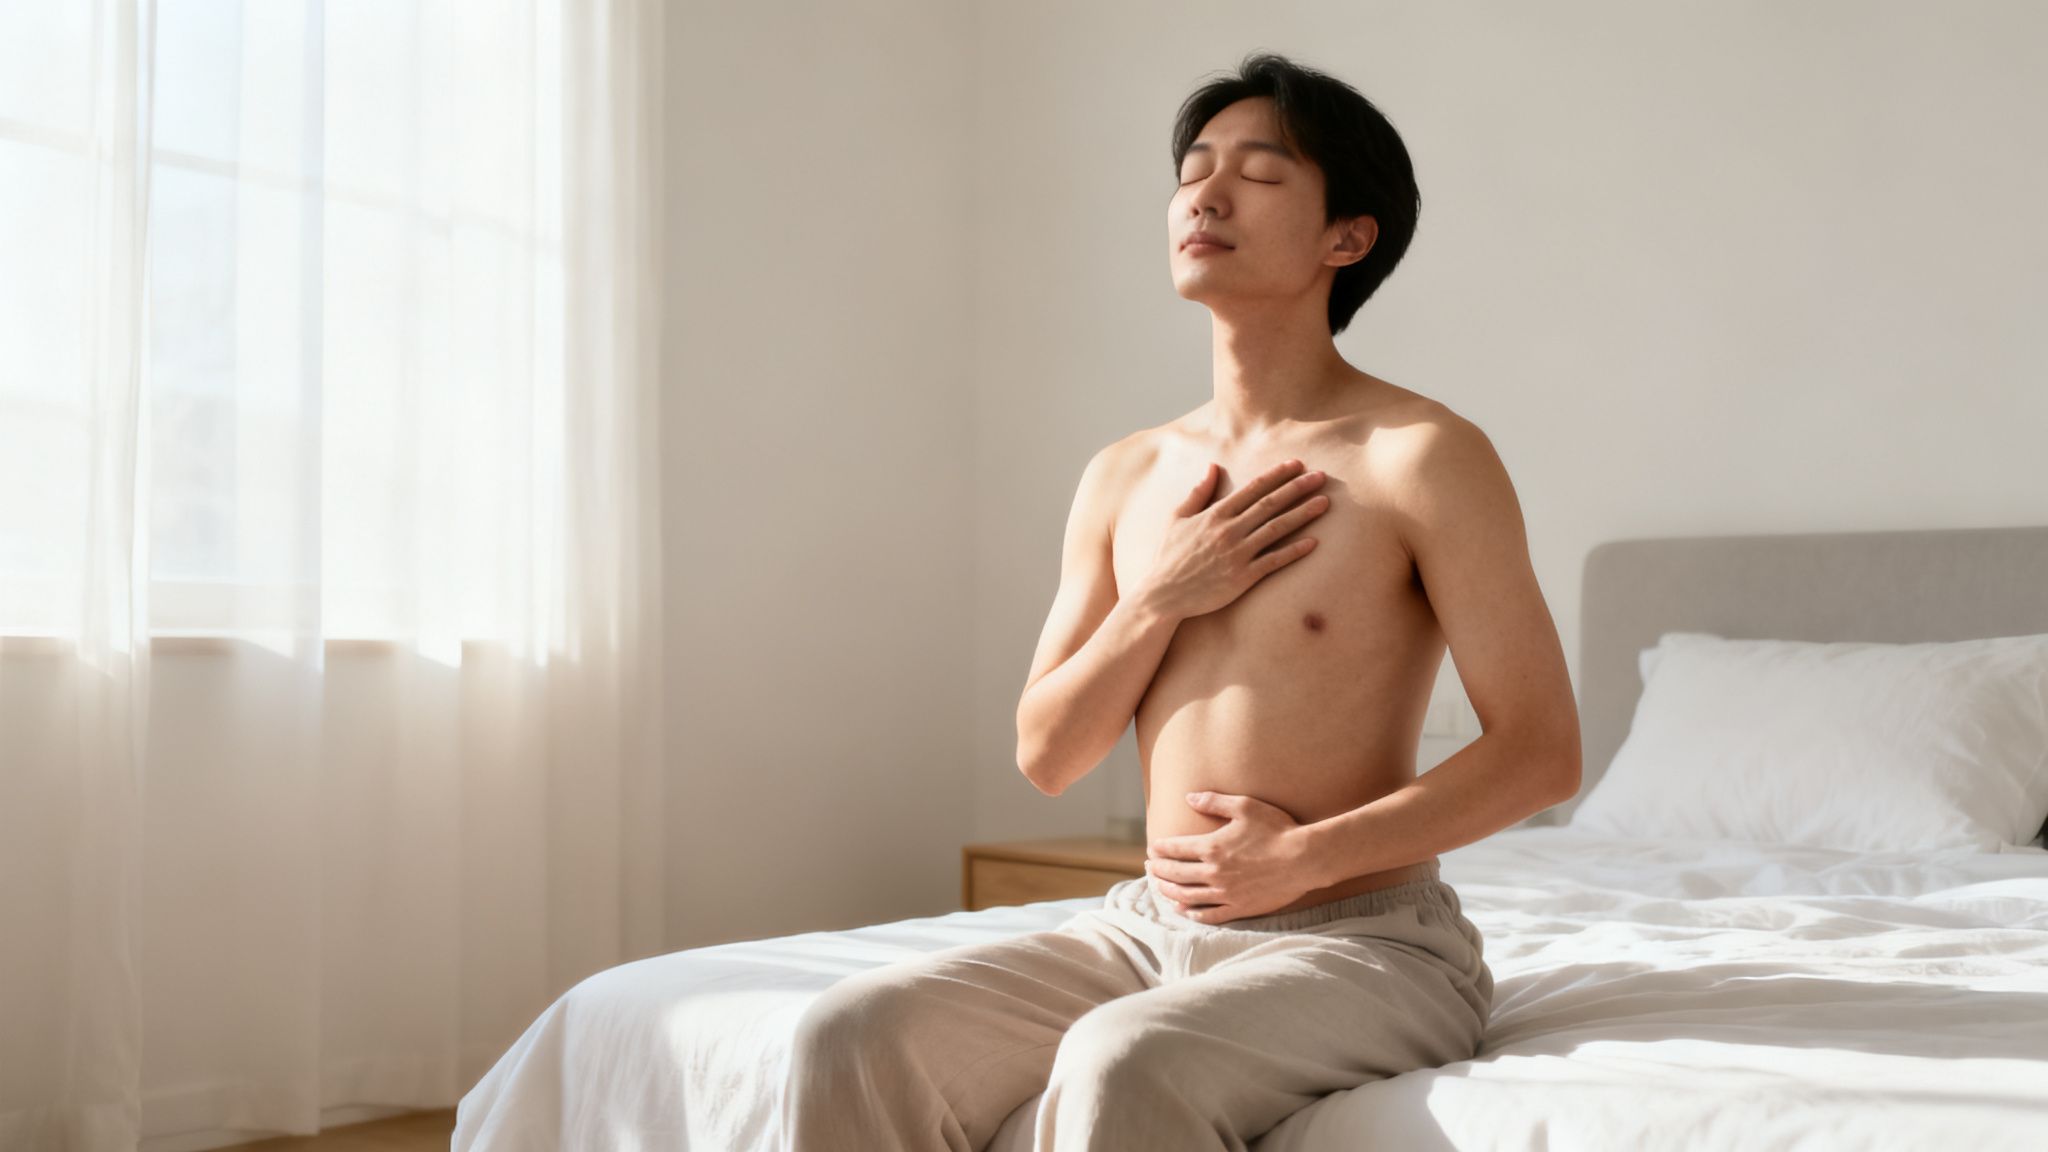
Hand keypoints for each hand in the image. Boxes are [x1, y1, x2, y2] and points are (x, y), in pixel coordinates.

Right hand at [1135, 458, 1327, 621]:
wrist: (1163, 595)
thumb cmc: (1169, 556)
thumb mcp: (1177, 518)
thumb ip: (1198, 492)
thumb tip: (1213, 467)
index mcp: (1214, 514)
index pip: (1252, 489)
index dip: (1277, 475)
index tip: (1296, 464)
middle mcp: (1228, 530)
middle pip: (1270, 504)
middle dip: (1298, 488)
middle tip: (1321, 476)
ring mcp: (1237, 554)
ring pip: (1277, 528)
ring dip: (1303, 514)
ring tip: (1325, 503)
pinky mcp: (1242, 577)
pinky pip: (1274, 561)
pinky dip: (1294, 550)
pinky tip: (1313, 542)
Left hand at [1145, 791, 1318, 922]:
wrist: (1304, 859)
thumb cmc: (1277, 829)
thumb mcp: (1245, 807)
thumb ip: (1213, 802)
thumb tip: (1188, 798)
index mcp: (1212, 847)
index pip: (1175, 849)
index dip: (1160, 848)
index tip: (1152, 847)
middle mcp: (1213, 873)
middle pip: (1176, 874)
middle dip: (1159, 870)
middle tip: (1151, 867)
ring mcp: (1225, 893)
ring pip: (1187, 896)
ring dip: (1169, 892)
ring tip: (1160, 887)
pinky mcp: (1239, 908)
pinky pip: (1209, 915)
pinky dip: (1192, 914)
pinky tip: (1183, 910)